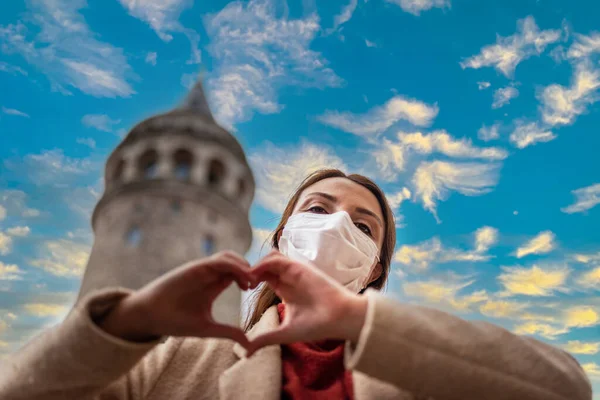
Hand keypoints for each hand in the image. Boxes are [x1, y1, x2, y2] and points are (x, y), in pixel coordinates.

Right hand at [98, 251, 255, 348]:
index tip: (255, 291)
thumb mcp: (207, 328)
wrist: (149, 316)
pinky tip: (241, 278)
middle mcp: (209, 275)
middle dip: (250, 270)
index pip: (237, 274)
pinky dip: (234, 265)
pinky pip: (219, 261)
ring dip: (243, 265)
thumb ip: (228, 332)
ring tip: (250, 282)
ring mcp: (202, 270)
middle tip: (256, 285)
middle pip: (236, 262)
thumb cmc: (174, 322)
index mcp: (213, 286)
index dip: (249, 278)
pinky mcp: (195, 268)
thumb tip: (248, 344)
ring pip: (229, 257)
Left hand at [246, 251, 367, 355]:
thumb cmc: (316, 326)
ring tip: (247, 283)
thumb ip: (264, 339)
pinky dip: (262, 265)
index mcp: (285, 290)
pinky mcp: (298, 266)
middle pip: (263, 265)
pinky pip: (275, 259)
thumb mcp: (284, 333)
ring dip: (255, 267)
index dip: (249, 281)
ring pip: (268, 258)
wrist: (338, 319)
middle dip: (249, 272)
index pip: (262, 277)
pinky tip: (255, 279)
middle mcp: (288, 278)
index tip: (240, 292)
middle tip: (239, 285)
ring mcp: (293, 271)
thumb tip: (245, 352)